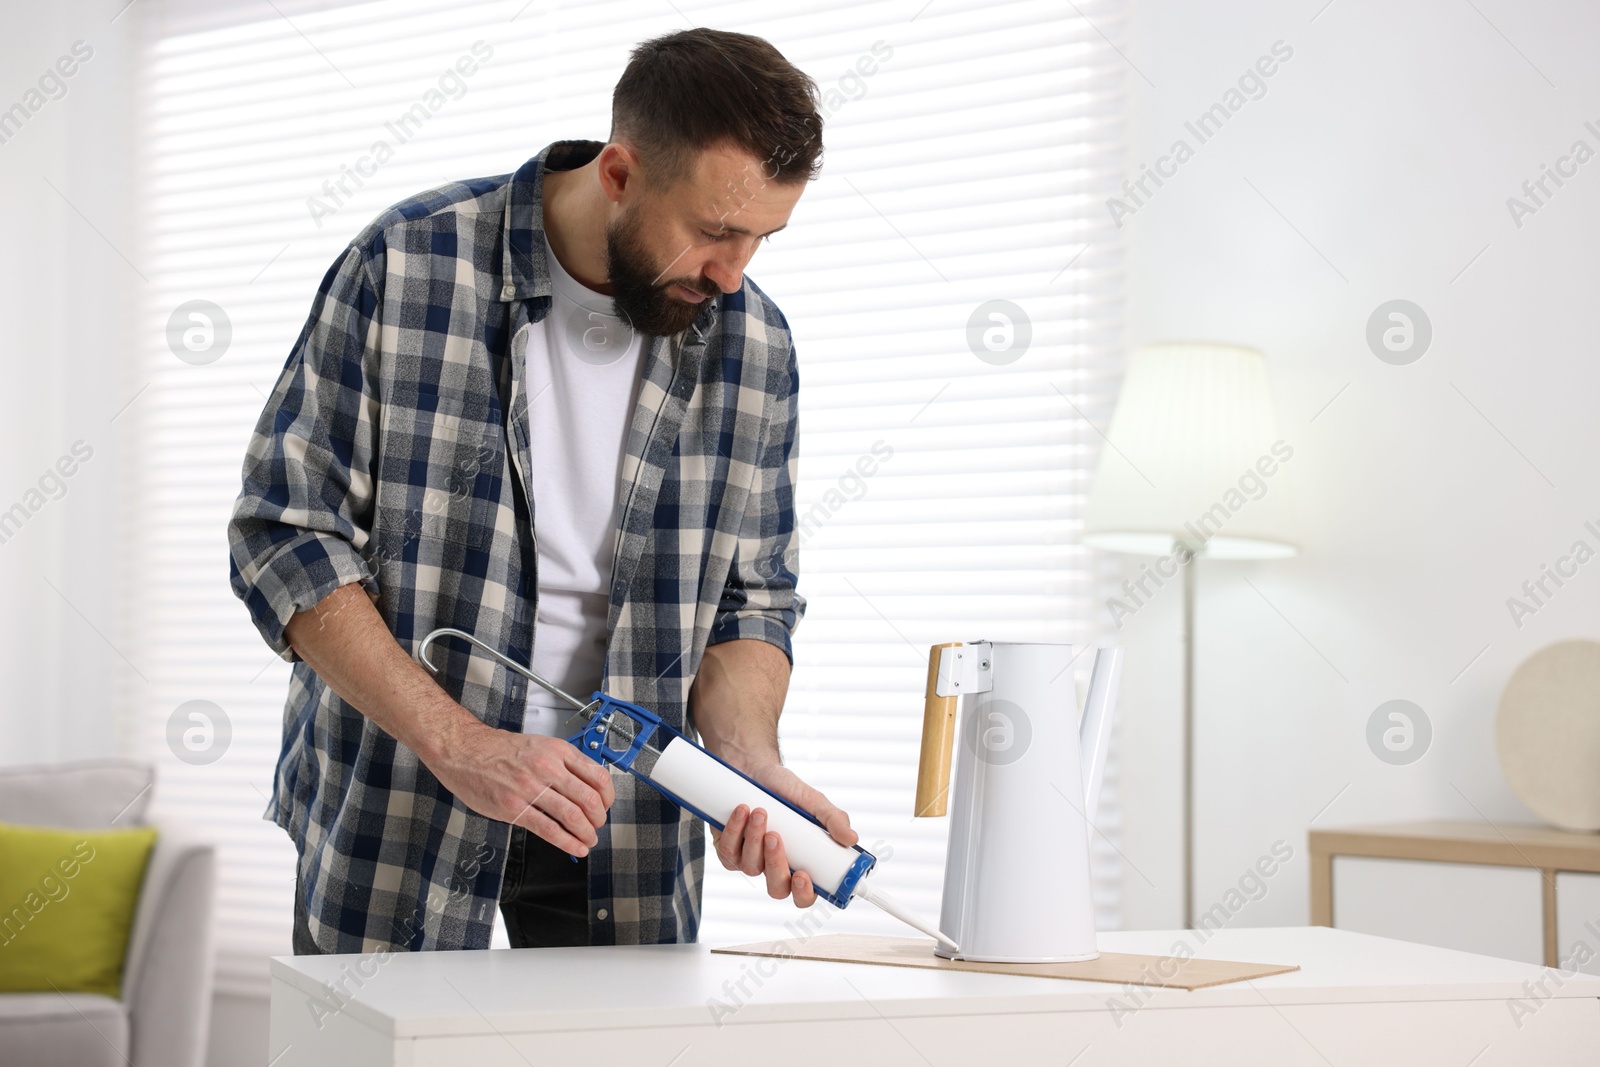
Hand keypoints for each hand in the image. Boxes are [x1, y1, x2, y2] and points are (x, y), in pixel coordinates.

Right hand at [430, 723, 614, 854]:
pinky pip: (549, 830)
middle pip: (589, 799)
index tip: (607, 806)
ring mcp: (530, 788)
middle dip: (599, 819)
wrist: (464, 750)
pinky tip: (575, 848)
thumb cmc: (499, 749)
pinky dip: (567, 842)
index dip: (609, 797)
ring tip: (588, 840)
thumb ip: (563, 763)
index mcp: (558, 751)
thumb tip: (585, 786)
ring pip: (572, 816)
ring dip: (586, 833)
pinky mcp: (514, 808)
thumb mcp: (540, 745)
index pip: (598, 776)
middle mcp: (548, 768)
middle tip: (597, 826)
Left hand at [710, 762, 856, 906]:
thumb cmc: (784, 788)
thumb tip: (851, 838)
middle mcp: (775, 867)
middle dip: (775, 864)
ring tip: (760, 811)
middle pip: (776, 888)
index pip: (804, 894)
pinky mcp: (727, 849)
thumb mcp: (812, 800)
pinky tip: (741, 810)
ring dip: (754, 840)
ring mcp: (749, 860)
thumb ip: (833, 818)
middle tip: (775, 836)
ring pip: (750, 867)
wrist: (752, 768)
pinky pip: (727, 851)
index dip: (803, 893)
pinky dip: (734, 831)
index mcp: (800, 863)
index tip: (802, 875)